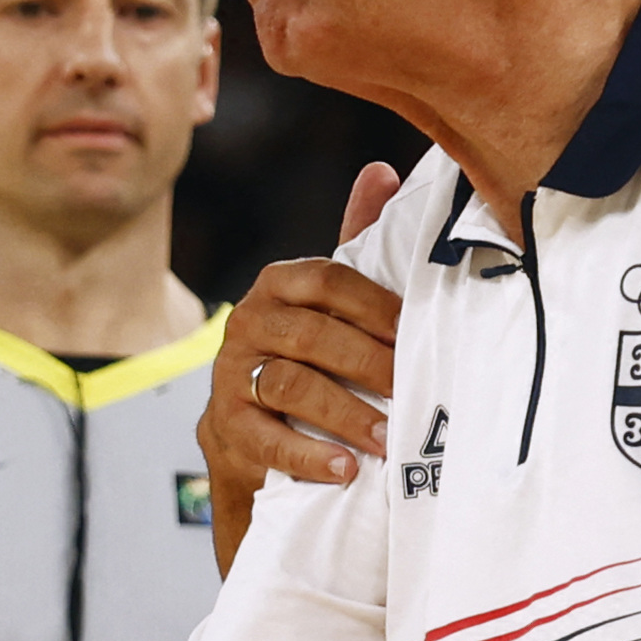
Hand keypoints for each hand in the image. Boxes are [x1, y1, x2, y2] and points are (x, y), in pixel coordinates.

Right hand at [199, 165, 408, 563]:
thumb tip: (381, 171)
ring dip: (345, 413)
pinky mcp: (223, 424)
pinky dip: (309, 454)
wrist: (254, 435)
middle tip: (413, 391)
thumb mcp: (336, 305)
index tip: (417, 333)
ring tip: (386, 439)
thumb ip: (359, 243)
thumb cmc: (312, 360)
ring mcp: (230, 373)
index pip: (329, 280)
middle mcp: (248, 320)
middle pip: (313, 335)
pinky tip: (345, 469)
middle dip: (369, 364)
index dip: (377, 307)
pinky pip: (265, 436)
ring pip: (290, 384)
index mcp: (281, 283)